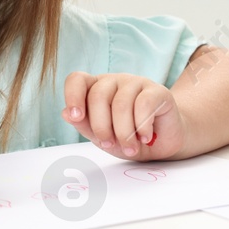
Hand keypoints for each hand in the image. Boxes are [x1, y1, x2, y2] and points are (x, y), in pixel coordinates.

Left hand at [62, 71, 182, 159]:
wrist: (163, 144)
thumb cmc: (130, 137)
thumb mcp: (103, 137)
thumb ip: (85, 125)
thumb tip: (65, 113)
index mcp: (95, 88)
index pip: (77, 80)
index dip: (72, 96)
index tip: (75, 117)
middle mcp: (114, 81)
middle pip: (98, 95)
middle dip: (101, 126)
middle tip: (110, 145)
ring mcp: (136, 83)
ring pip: (121, 103)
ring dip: (124, 132)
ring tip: (130, 148)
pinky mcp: (157, 90)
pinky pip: (144, 105)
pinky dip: (142, 126)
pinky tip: (144, 138)